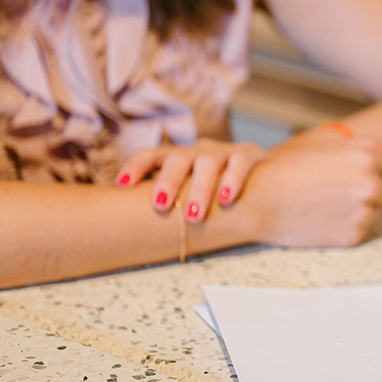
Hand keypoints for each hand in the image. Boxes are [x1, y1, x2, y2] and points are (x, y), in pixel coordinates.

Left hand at [116, 139, 265, 220]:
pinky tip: (227, 199)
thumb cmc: (211, 192)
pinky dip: (233, 179)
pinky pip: (240, 162)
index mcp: (176, 159)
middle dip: (168, 181)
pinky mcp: (248, 154)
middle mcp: (196, 151)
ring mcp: (222, 152)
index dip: (135, 167)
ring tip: (194, 215)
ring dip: (200, 188)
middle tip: (161, 206)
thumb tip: (128, 229)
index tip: (122, 186)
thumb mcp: (186, 192)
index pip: (151, 155)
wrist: (259, 179)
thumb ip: (167, 202)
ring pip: (208, 162)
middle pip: (178, 159)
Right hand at [239, 137, 381, 246]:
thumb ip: (368, 145)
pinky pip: (363, 228)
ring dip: (363, 207)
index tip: (370, 173)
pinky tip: (326, 216)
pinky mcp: (353, 235)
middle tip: (347, 190)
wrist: (258, 201)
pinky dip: (349, 224)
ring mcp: (362, 212)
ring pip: (379, 211)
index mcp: (365, 159)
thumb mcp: (326, 145)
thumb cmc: (288, 168)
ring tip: (332, 202)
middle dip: (377, 190)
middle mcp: (369, 186)